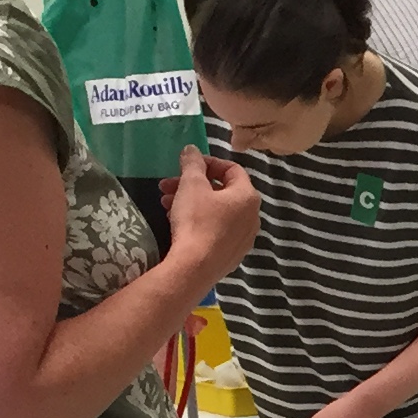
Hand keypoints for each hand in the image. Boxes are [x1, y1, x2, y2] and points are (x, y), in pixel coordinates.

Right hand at [165, 148, 259, 284]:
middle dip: (191, 184)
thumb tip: (192, 150)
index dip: (208, 162)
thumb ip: (192, 164)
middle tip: (167, 185)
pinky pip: (216, 229)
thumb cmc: (197, 221)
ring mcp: (243, 238)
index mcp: (248, 196)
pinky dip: (198, 221)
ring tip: (165, 203)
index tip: (187, 164)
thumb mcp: (191, 185)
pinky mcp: (231, 255)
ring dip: (190, 202)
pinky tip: (176, 222)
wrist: (194, 268)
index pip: (232, 169)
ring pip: (216, 211)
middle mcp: (252, 217)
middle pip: (221, 191)